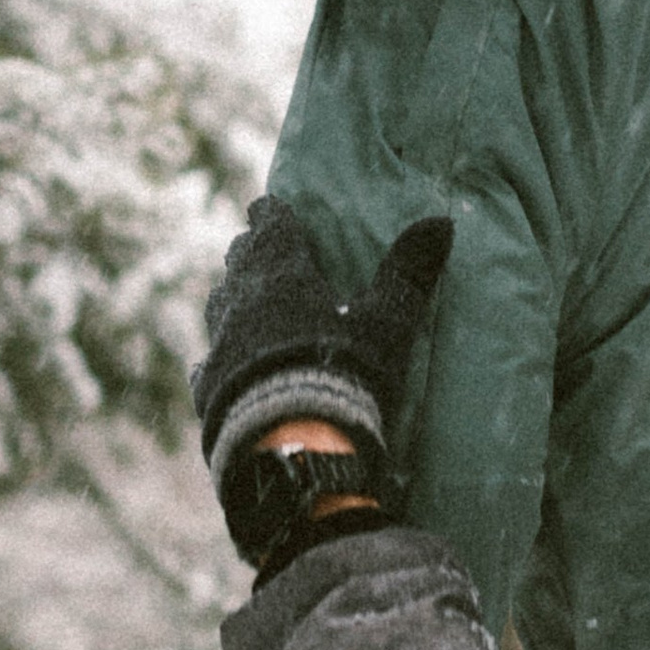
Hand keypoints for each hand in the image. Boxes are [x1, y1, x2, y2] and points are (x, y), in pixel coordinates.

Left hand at [192, 198, 453, 560]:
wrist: (292, 445)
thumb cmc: (343, 371)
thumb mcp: (387, 323)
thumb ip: (409, 272)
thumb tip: (443, 221)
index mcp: (282, 275)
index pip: (271, 228)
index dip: (271, 213)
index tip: (267, 204)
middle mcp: (242, 302)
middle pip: (240, 263)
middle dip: (250, 251)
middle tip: (255, 245)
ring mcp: (220, 346)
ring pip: (219, 306)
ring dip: (231, 297)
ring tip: (240, 298)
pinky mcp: (207, 389)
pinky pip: (207, 362)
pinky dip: (215, 356)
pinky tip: (211, 364)